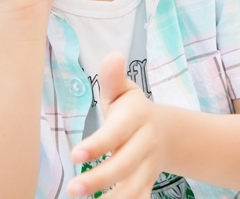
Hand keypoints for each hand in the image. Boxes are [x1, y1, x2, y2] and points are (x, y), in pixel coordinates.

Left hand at [68, 52, 164, 197]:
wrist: (167, 132)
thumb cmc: (131, 109)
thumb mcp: (124, 91)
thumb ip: (113, 78)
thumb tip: (113, 55)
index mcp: (137, 117)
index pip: (116, 133)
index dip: (97, 145)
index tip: (74, 155)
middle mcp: (146, 144)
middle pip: (124, 165)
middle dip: (98, 179)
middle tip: (72, 190)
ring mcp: (149, 167)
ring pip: (133, 189)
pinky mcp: (148, 184)